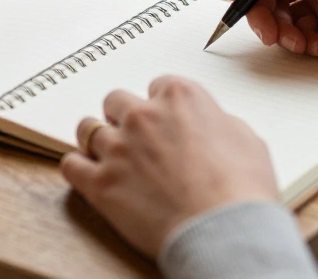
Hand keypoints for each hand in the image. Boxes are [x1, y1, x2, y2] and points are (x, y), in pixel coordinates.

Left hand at [60, 76, 277, 257]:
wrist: (225, 232)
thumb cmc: (242, 190)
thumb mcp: (246, 140)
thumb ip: (216, 122)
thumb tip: (208, 126)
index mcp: (180, 97)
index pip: (157, 85)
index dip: (161, 105)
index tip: (164, 119)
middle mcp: (143, 115)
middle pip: (116, 101)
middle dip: (124, 117)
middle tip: (135, 137)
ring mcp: (118, 148)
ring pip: (87, 129)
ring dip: (97, 140)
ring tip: (107, 154)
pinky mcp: (100, 183)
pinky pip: (71, 164)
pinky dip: (77, 168)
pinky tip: (87, 174)